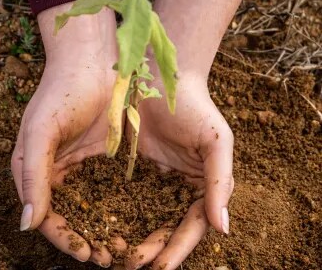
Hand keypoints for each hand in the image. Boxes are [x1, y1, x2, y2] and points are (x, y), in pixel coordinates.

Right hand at [11, 3, 124, 266]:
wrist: (94, 58)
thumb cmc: (61, 90)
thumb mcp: (40, 131)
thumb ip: (33, 176)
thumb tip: (27, 224)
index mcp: (38, 170)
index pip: (48, 217)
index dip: (65, 239)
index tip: (88, 255)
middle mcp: (60, 171)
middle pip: (74, 217)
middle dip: (91, 239)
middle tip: (114, 258)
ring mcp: (85, 162)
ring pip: (96, 206)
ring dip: (110, 227)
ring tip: (130, 246)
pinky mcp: (108, 153)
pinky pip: (114, 186)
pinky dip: (124, 205)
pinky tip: (141, 216)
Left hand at [124, 0, 263, 269]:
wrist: (162, 74)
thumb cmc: (195, 105)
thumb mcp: (216, 142)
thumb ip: (220, 182)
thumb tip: (223, 228)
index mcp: (200, 183)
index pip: (192, 226)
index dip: (178, 249)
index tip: (160, 267)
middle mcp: (177, 183)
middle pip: (165, 226)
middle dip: (151, 248)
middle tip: (131, 263)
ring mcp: (153, 175)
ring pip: (142, 215)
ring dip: (131, 235)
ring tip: (114, 253)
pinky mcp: (130, 164)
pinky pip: (121, 193)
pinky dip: (114, 210)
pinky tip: (100, 222)